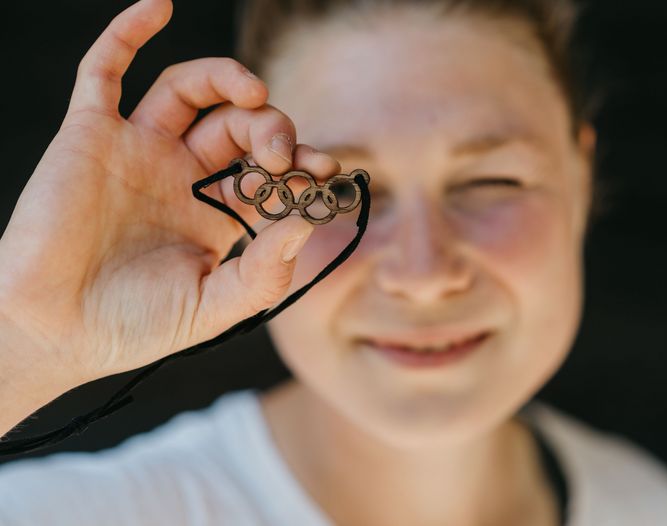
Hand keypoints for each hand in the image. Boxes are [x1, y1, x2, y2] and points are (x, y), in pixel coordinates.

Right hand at [0, 0, 339, 392]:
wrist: (55, 333)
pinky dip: (128, 33)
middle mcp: (182, 176)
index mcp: (216, 213)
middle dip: (271, 129)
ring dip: (226, 79)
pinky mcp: (90, 135)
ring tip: (254, 93)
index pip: (269, 173)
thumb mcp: (214, 307)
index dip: (301, 165)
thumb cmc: (133, 326)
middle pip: (238, 126)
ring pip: (188, 91)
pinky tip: (157, 6)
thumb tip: (306, 226)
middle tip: (280, 152)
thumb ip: (264, 273)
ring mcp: (138, 151)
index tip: (325, 170)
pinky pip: (104, 71)